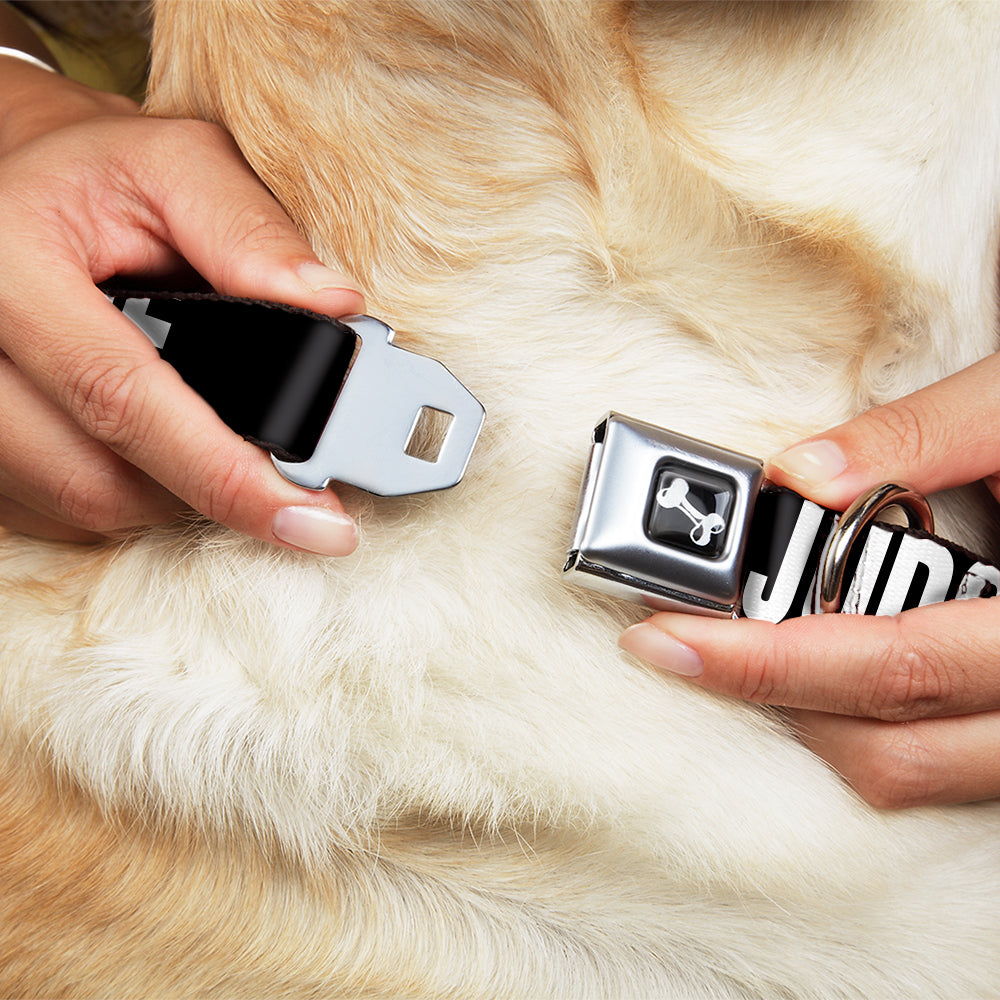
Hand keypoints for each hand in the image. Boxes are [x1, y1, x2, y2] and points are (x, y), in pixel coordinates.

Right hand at [0, 56, 363, 553]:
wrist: (19, 186)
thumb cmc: (99, 175)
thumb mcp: (177, 166)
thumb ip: (250, 230)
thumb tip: (332, 304)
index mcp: (10, 266)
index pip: (122, 398)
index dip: (225, 474)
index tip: (314, 521)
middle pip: (97, 478)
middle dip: (210, 490)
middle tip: (290, 485)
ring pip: (81, 504)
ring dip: (171, 493)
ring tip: (223, 446)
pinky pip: (58, 509)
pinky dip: (130, 492)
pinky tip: (164, 448)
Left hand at [620, 350, 999, 808]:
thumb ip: (920, 436)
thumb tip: (799, 474)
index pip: (893, 666)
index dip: (766, 661)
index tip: (666, 635)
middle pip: (890, 746)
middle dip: (767, 695)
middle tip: (679, 639)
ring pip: (913, 772)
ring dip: (812, 718)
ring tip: (741, 647)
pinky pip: (940, 764)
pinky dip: (866, 723)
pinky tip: (822, 661)